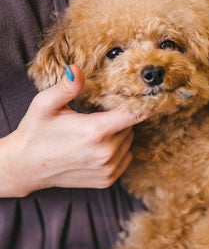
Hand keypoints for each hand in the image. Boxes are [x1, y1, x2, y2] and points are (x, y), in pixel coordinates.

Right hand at [0, 65, 148, 196]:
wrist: (27, 167)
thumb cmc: (36, 132)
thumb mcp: (45, 105)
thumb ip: (66, 87)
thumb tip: (77, 68)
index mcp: (96, 131)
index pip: (135, 115)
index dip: (140, 104)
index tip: (141, 97)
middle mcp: (106, 152)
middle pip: (130, 127)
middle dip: (119, 119)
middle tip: (98, 116)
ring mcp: (108, 168)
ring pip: (129, 142)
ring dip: (119, 135)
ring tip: (96, 133)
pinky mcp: (107, 180)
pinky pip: (126, 157)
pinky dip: (118, 150)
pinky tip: (99, 147)